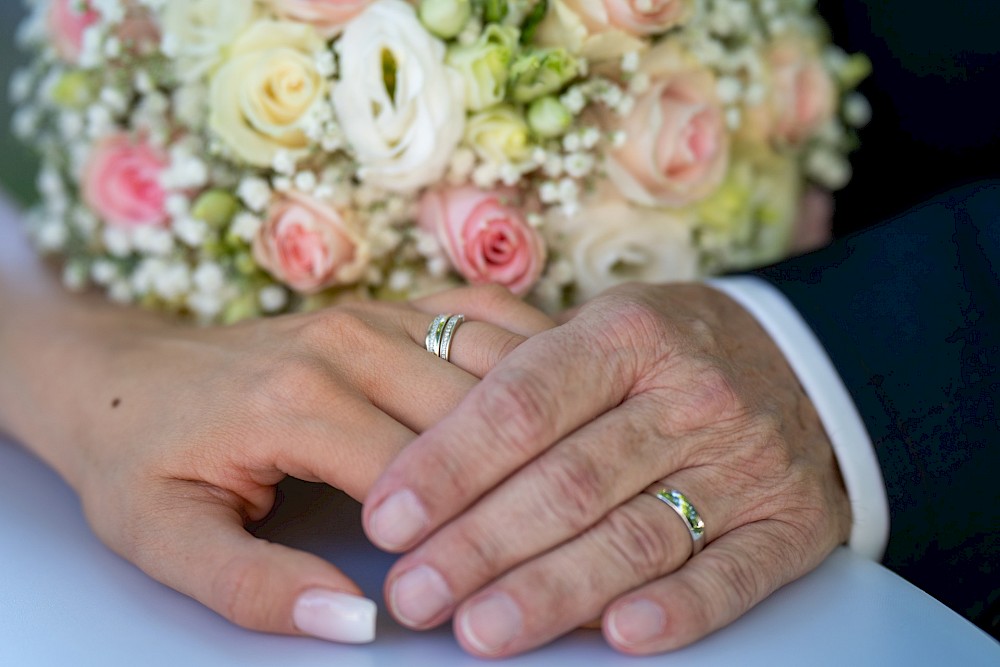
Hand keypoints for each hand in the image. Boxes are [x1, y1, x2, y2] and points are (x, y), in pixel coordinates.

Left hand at [0, 279, 551, 643]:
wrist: (119, 374)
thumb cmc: (142, 459)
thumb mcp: (165, 540)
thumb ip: (254, 588)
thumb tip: (355, 620)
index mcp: (297, 400)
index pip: (421, 475)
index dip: (467, 536)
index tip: (498, 581)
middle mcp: (349, 342)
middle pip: (476, 414)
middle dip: (521, 479)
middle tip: (564, 535)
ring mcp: (376, 313)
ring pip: (497, 361)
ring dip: (545, 416)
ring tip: (583, 470)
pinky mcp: (391, 306)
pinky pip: (487, 317)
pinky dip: (534, 352)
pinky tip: (566, 392)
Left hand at [362, 282, 850, 656]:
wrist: (804, 363)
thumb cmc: (665, 351)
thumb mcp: (599, 325)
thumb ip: (515, 360)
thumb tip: (409, 398)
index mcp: (628, 334)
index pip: (523, 404)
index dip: (449, 465)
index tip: (387, 519)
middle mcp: (690, 396)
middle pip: (569, 481)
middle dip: (480, 544)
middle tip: (412, 594)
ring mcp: (745, 463)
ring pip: (636, 536)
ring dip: (552, 590)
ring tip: (478, 629)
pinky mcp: (790, 524)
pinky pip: (733, 575)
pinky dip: (676, 609)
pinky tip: (618, 637)